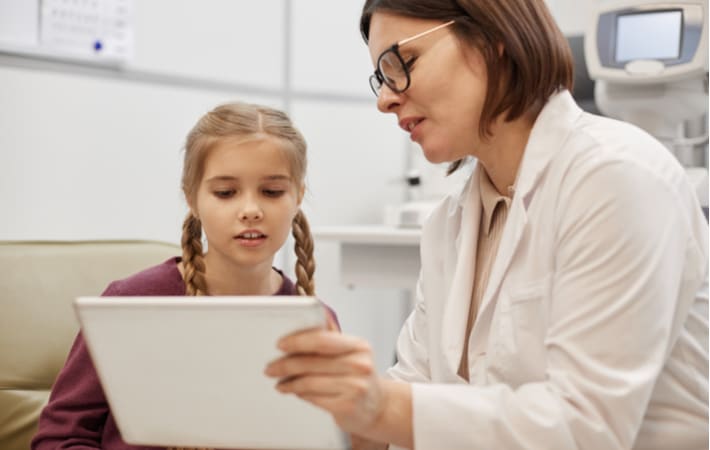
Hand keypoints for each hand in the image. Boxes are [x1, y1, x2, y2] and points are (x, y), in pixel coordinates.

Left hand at [264, 328, 384, 435]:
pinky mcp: (347, 406)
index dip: (298, 341)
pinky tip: (295, 392)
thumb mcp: (352, 353)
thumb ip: (332, 337)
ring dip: (289, 382)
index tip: (280, 344)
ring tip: (279, 382)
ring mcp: (355, 387)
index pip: (322, 339)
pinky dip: (300, 394)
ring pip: (309, 382)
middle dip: (285, 364)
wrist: (379, 407)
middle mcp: (360, 365)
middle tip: (270, 368)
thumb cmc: (360, 377)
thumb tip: (315, 314)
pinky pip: (314, 398)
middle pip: (312, 362)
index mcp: (359, 346)